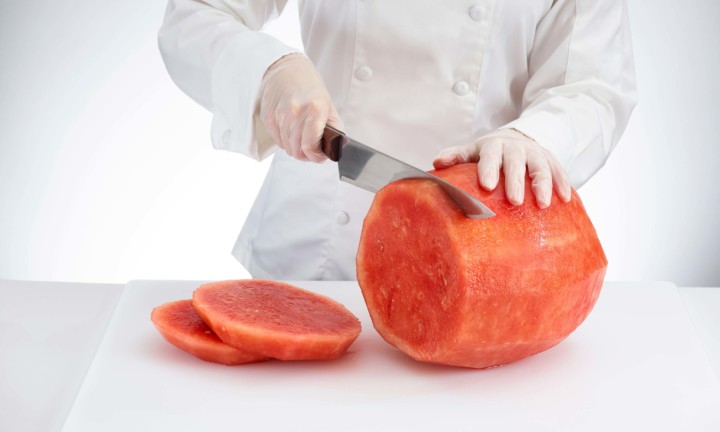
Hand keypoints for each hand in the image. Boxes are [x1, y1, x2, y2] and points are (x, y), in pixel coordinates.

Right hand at [260, 53, 342, 161]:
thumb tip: (338, 147)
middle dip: (306, 154)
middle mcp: (295, 112)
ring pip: (286, 147)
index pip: (310, 147)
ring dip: (294, 147)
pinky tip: (290, 129)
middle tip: (311, 147)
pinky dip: (284, 140)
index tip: (319, 156)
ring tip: (301, 136)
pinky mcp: (268, 116)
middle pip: (297, 151)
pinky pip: (276, 140)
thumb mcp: (329, 104)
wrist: (286, 67)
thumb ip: (335, 128)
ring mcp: (279, 114)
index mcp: (314, 109)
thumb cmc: (309, 85)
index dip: (315, 157)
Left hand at [433, 129, 570, 208]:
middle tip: (514, 201)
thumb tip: (436, 163)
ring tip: (542, 204)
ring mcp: (536, 154)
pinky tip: (565, 199)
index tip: (486, 185)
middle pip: (517, 163)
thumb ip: (456, 156)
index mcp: (495, 146)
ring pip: (541, 168)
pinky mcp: (552, 161)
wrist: (518, 138)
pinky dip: (563, 183)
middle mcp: (517, 148)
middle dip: (516, 181)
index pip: (491, 156)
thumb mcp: (473, 151)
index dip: (489, 169)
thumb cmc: (490, 152)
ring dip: (543, 185)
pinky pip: (560, 171)